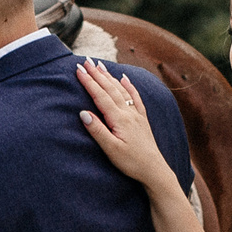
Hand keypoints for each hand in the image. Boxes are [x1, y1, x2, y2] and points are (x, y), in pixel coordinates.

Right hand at [77, 59, 179, 192]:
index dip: (88, 82)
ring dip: (109, 77)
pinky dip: (129, 86)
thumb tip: (83, 113)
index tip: (78, 70)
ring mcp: (136, 115)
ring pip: (121, 90)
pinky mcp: (142, 119)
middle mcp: (128, 113)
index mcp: (119, 119)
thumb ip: (97, 131)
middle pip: (110, 89)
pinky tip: (125, 78)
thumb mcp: (111, 150)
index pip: (100, 96)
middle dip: (97, 74)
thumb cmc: (131, 163)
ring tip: (100, 66)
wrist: (154, 170)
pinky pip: (135, 97)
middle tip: (85, 61)